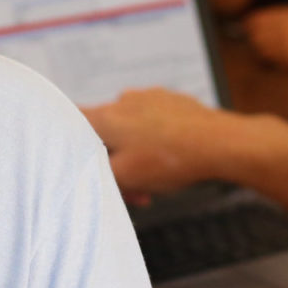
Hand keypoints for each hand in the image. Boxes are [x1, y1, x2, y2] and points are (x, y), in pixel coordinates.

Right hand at [83, 87, 244, 196]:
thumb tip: (82, 170)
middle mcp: (124, 101)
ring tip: (155, 181)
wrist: (220, 143)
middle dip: (113, 162)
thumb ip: (94, 172)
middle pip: (105, 133)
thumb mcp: (123, 177)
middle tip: (130, 189)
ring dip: (136, 155)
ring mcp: (150, 98)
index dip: (67, 138)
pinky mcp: (173, 102)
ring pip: (131, 130)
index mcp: (106, 117)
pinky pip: (154, 122)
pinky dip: (155, 143)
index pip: (70, 120)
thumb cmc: (172, 160)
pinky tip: (170, 161)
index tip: (71, 154)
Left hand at [244, 6, 287, 69]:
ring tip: (277, 53)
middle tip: (266, 45)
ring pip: (262, 52)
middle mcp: (285, 28)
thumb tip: (251, 24)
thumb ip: (278, 18)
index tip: (254, 32)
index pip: (254, 21)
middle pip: (255, 37)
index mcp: (286, 15)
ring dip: (265, 54)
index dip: (251, 27)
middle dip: (257, 41)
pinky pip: (275, 63)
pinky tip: (287, 60)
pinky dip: (276, 63)